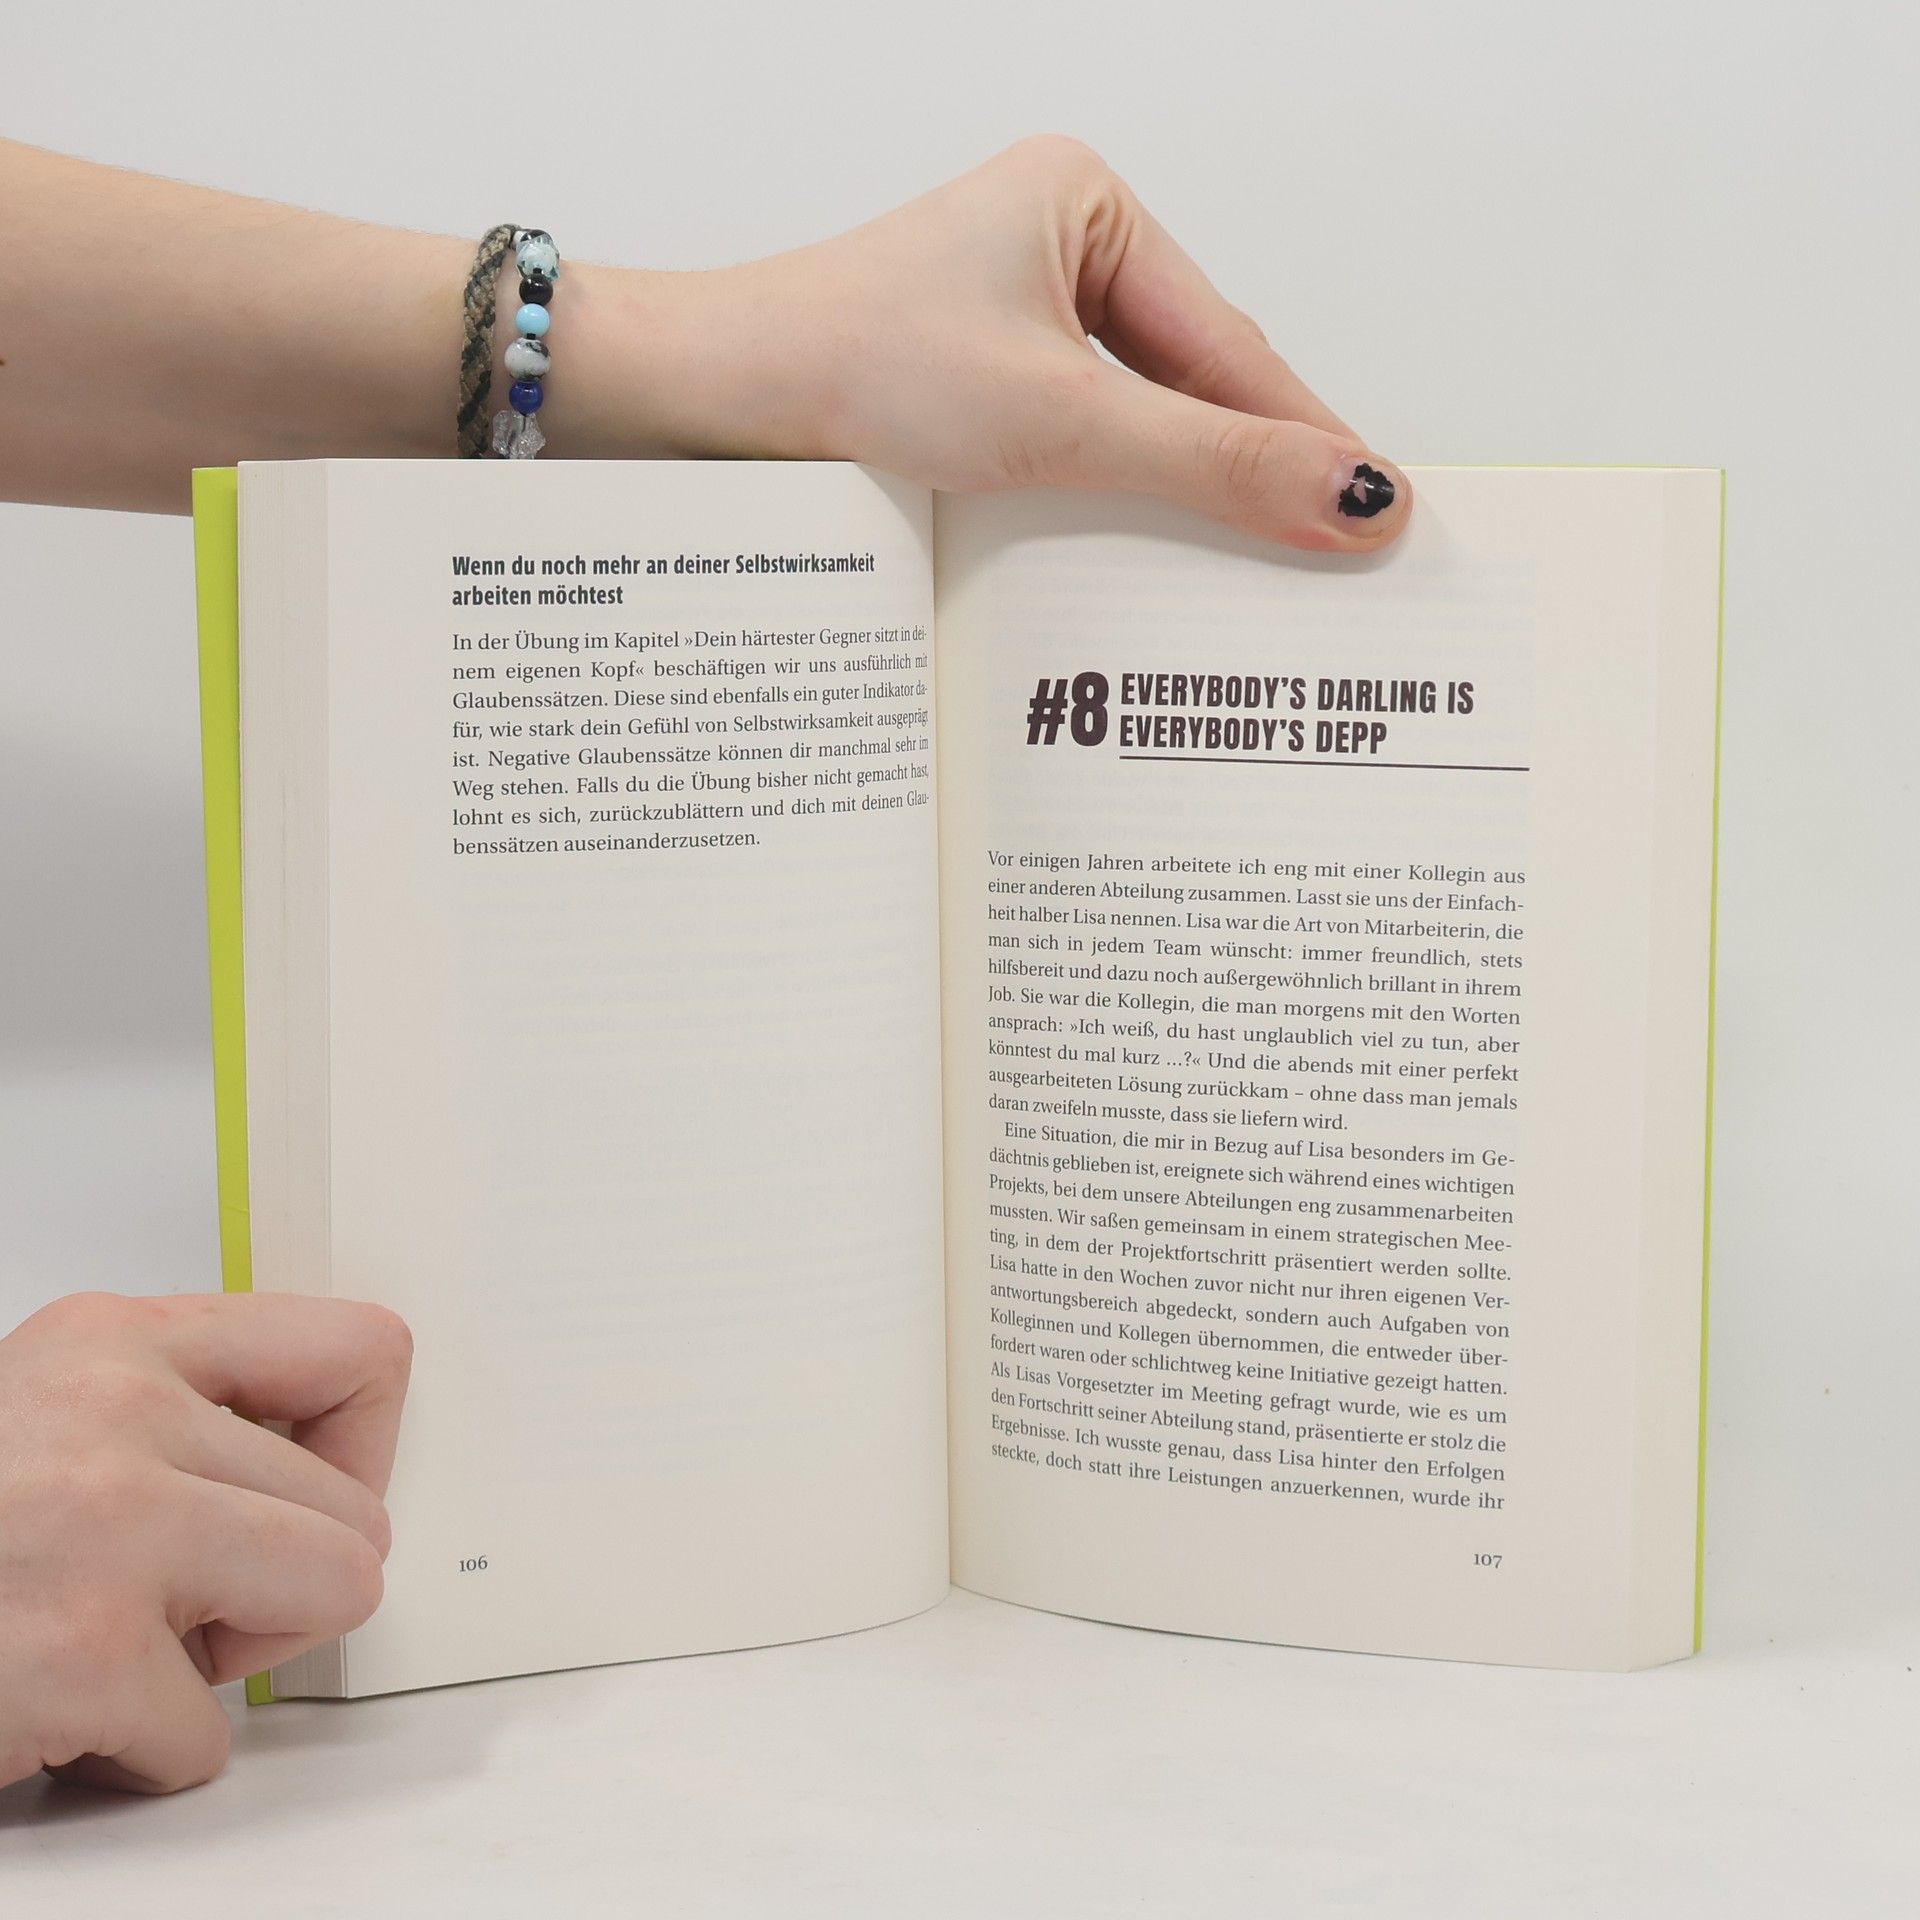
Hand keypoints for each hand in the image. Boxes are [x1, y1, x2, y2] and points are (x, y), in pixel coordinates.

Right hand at [0, 1291, 410, 1793]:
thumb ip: (176, 1420)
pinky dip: (137, 1756)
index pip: (362, 1350)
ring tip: (125, 1650)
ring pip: (338, 1595)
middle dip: (277, 1586)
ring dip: (234, 1661)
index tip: (308, 1496)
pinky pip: (210, 1738)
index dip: (358, 1449)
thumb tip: (323, 1466)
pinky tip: (49, 1713)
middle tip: (167, 1605)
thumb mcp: (46, 1415)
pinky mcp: (82, 1656)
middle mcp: (118, 1414)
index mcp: (116, 1343)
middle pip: (360, 1512)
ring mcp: (107, 1530)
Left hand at [580, 136, 1409, 550]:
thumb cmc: (849, 368)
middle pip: (1188, 378)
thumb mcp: (1060, 421)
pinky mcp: (970, 378)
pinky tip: (1139, 554)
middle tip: (1329, 555)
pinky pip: (1075, 442)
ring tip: (1249, 571)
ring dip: (1177, 492)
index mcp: (1087, 205)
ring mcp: (1009, 314)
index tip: (1379, 507)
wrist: (703, 403)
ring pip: (1133, 419)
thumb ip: (1214, 461)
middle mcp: (1052, 247)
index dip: (1305, 434)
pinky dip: (1111, 497)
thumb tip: (1356, 494)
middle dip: (1245, 467)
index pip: (1229, 342)